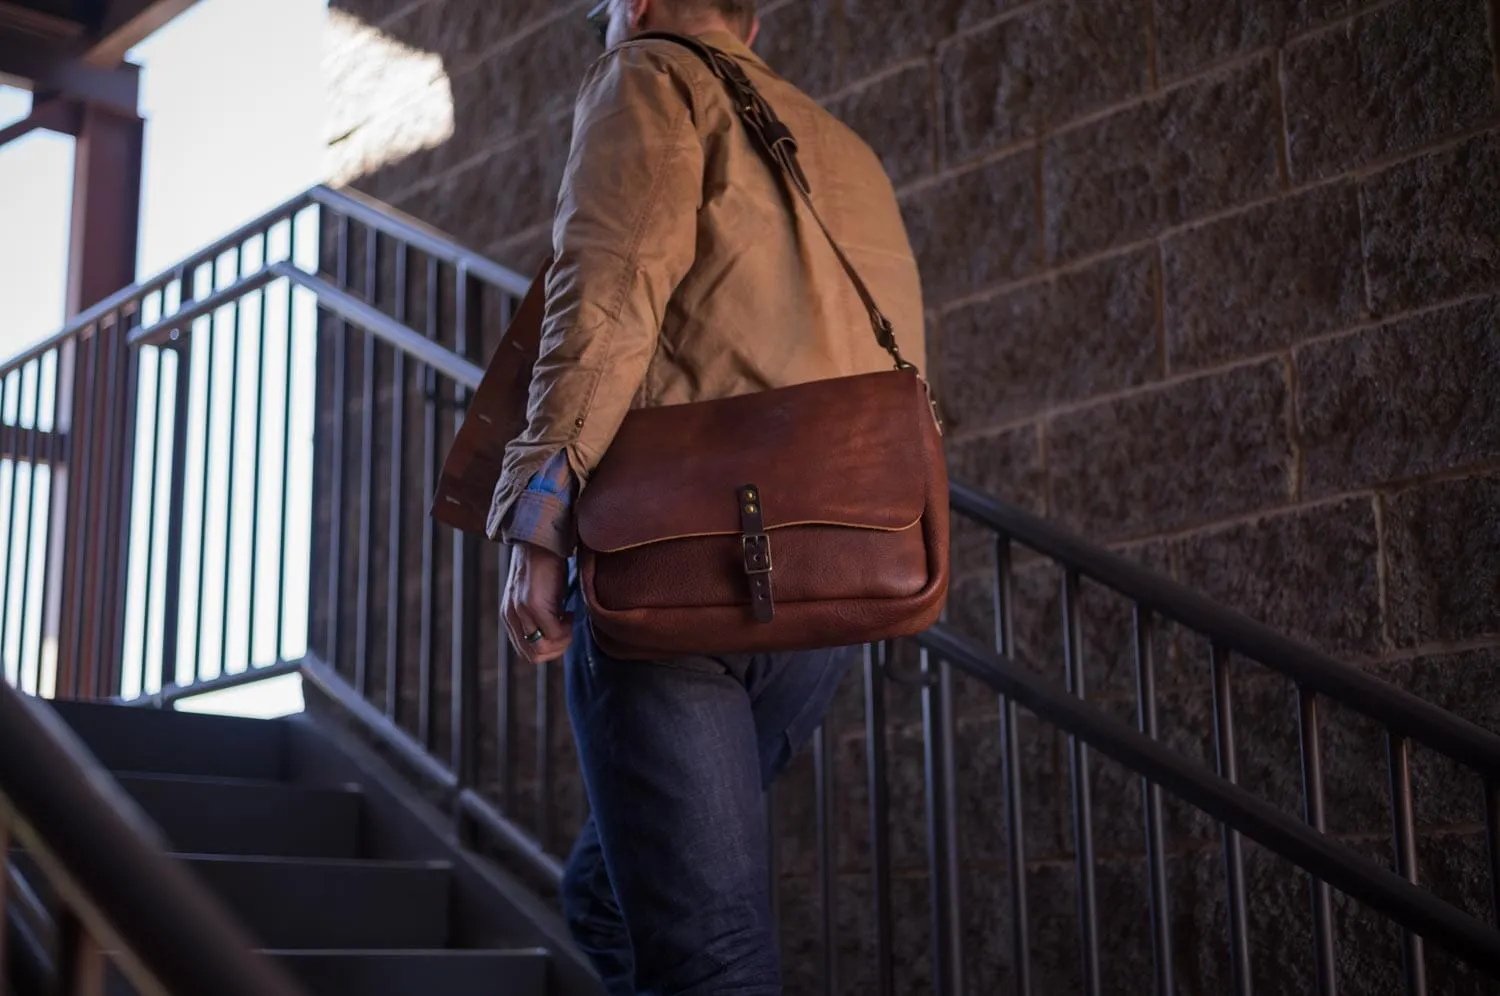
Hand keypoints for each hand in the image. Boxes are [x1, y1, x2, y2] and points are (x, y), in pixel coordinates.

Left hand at [502, 542, 573, 663]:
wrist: (542, 539)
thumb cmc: (544, 565)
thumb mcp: (536, 595)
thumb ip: (537, 615)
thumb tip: (556, 636)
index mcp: (510, 616)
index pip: (526, 651)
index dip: (548, 648)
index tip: (560, 630)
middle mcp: (512, 616)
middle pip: (534, 656)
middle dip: (557, 649)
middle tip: (568, 629)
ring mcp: (521, 611)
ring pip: (543, 649)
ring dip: (562, 641)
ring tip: (568, 620)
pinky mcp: (534, 605)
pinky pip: (554, 633)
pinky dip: (567, 628)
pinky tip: (569, 611)